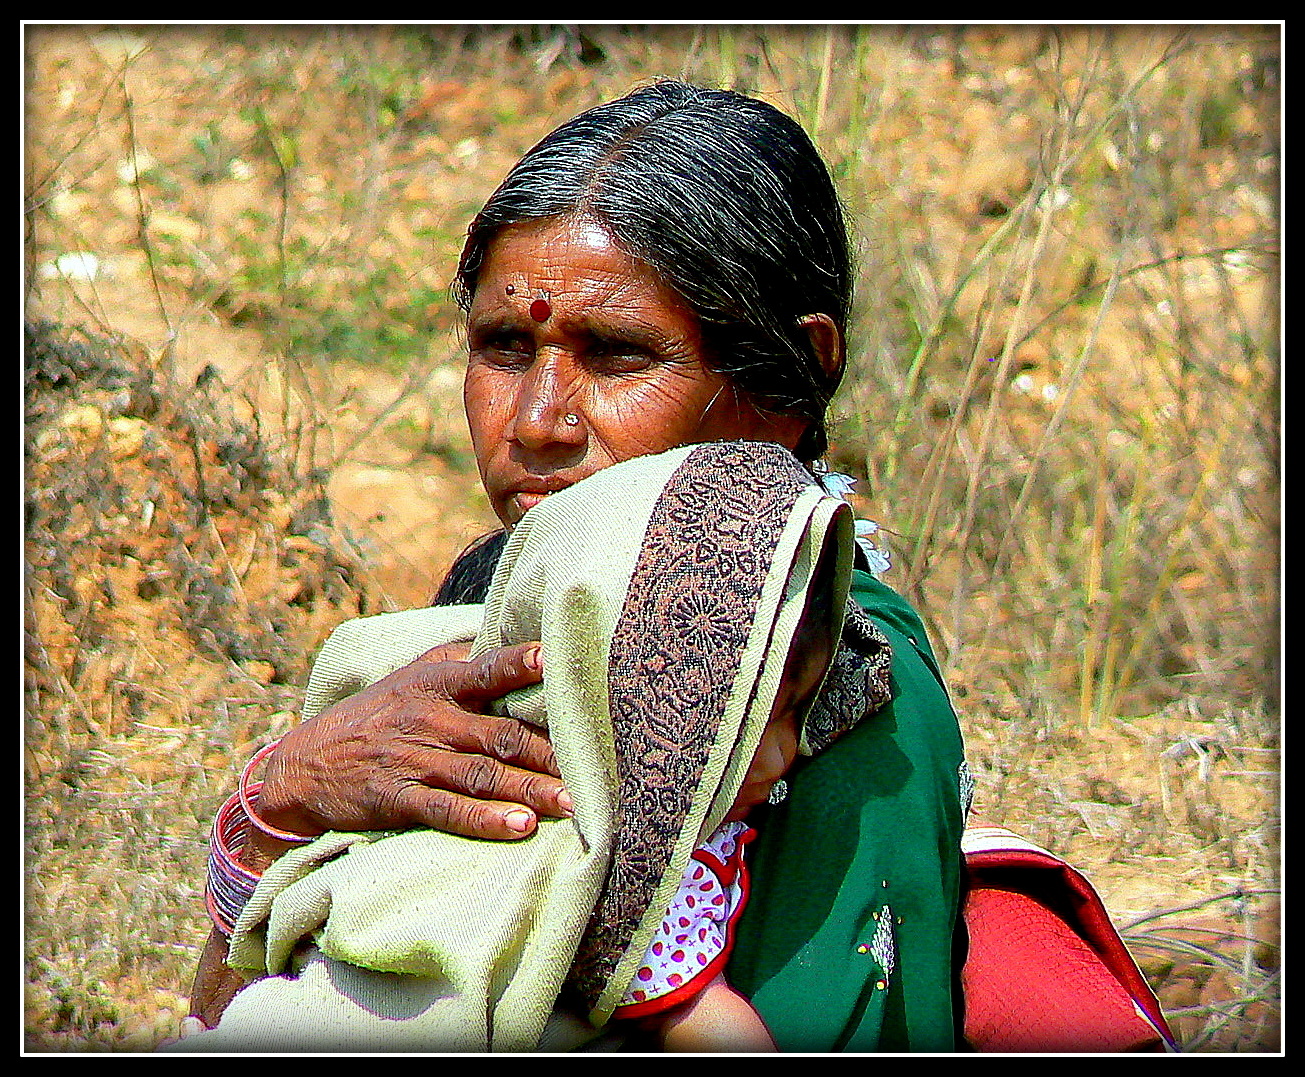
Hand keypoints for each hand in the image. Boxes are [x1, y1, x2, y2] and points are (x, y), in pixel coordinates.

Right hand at [251, 640, 569, 844]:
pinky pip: (449, 810)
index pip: (484, 670)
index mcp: (435, 683)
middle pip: (499, 734)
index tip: (552, 659)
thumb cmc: (373, 716)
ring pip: (482, 775)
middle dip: (548, 753)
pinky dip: (486, 820)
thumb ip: (456, 661)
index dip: (518, 663)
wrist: (304, 765)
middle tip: (593, 768)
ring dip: (529, 790)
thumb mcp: (408, 677)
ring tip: (570, 804)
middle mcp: (430, 719)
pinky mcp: (400, 799)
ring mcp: (415, 760)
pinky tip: (518, 827)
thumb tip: (504, 640)